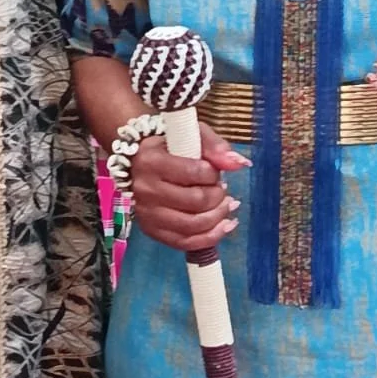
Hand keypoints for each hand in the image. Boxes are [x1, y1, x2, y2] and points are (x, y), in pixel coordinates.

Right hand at [129, 123, 249, 252]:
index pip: (195, 172)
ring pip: (193, 225)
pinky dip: (210, 237)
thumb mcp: (191, 135)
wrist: (137, 161)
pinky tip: (224, 225)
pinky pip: (185, 242)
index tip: (212, 170)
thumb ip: (215, 146)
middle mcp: (145, 189)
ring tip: (225, 205)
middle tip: (220, 189)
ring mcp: (147, 213)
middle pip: (196, 201)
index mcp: (152, 161)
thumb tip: (239, 164)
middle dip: (218, 195)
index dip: (213, 173)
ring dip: (218, 216)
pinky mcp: (151, 230)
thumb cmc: (169, 147)